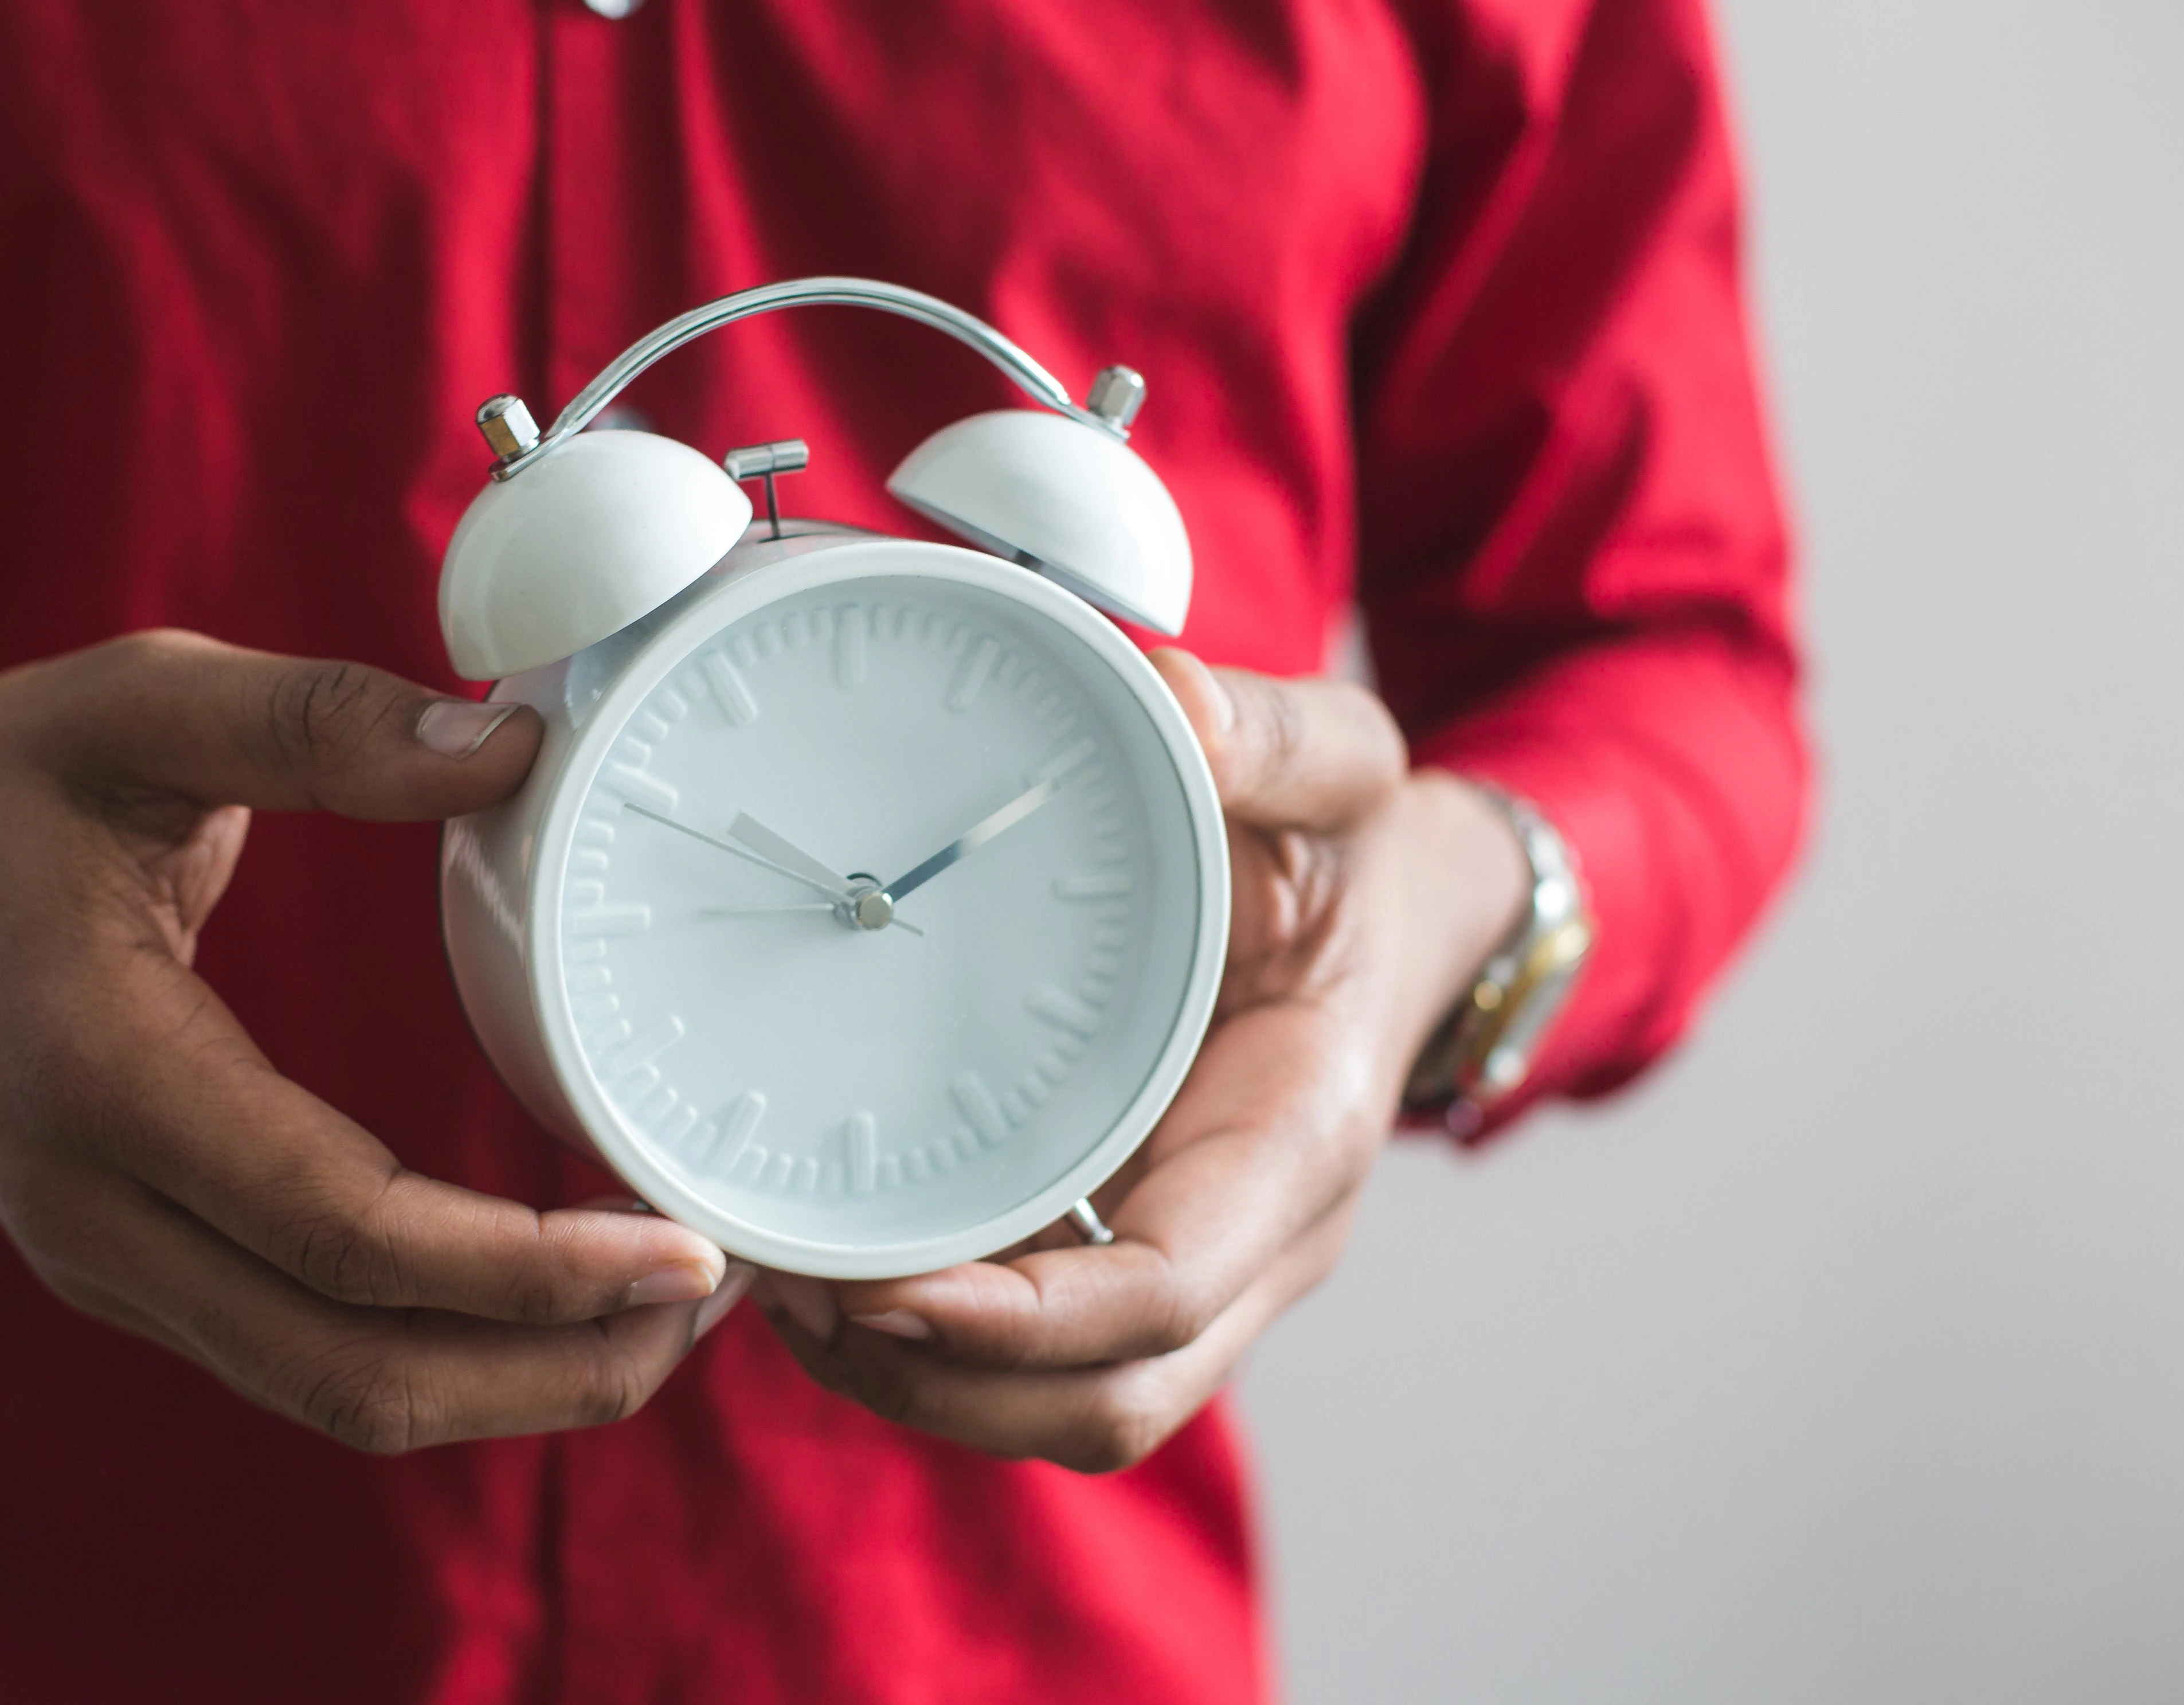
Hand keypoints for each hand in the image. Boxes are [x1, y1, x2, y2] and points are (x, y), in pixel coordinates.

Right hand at [0, 630, 750, 1452]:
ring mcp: (112, 1262)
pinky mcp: (139, 1269)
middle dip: (560, 1364)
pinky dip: (449, 1354)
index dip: (531, 1267)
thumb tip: (515, 745)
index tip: (686, 1246)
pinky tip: (557, 1293)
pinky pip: (311, 1357)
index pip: (350, 1234)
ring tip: (671, 1310)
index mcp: (105, 1076)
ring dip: (519, 1381)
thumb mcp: (135, 706)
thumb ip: (317, 722)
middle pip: (361, 1370)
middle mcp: (100, 1213)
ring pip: (341, 1393)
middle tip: (723, 1291)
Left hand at [752, 649, 1529, 1470]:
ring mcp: (1203, 1267)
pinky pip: (1042, 1355)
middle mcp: (1259, 1242)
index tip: (890, 1295)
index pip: (1165, 1292)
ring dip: (921, 1385)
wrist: (1400, 924)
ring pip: (1065, 1407)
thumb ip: (1268, 734)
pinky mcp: (1139, 1254)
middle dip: (941, 1386)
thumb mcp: (1341, 770)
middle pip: (1104, 1399)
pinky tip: (833, 1273)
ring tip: (783, 1292)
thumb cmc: (1355, 856)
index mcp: (1299, 1138)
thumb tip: (1169, 696)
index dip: (1026, 1325)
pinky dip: (936, 1347)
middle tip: (787, 1293)